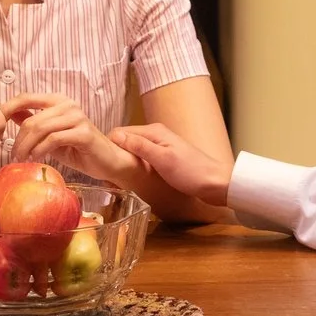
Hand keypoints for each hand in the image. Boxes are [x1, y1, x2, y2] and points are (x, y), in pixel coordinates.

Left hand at [2, 94, 126, 178]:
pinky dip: (40, 150)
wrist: (107, 162)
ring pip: (40, 128)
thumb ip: (32, 121)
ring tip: (22, 158)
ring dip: (26, 146)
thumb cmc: (77, 149)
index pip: (26, 97)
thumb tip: (9, 113)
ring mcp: (77, 117)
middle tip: (13, 154)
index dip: (7, 109)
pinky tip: (36, 158)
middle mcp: (67, 104)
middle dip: (17, 139)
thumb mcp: (50, 134)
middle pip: (31, 118)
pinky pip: (53, 139)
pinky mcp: (83, 133)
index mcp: (58, 100)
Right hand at [110, 123, 232, 204]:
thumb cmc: (191, 172)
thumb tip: (115, 136)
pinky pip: (141, 158)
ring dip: (123, 160)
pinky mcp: (164, 158)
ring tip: (114, 176)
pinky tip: (130, 176)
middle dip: (114, 153)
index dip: (108, 145)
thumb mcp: (162, 159)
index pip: (120, 132)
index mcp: (154, 131)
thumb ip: (139, 146)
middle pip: (125, 140)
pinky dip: (134, 165)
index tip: (99, 163)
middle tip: (105, 173)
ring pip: (132, 150)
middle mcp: (155, 135)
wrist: (216, 184)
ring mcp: (160, 147)